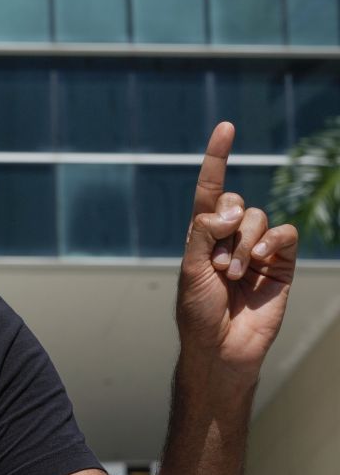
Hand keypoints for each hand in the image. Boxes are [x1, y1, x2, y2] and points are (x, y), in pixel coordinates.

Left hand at [177, 122, 297, 382]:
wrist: (221, 347)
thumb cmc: (198, 311)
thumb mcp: (190, 268)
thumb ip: (204, 232)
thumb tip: (226, 208)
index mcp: (202, 233)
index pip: (209, 188)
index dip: (217, 157)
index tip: (225, 127)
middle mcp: (230, 236)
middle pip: (235, 202)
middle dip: (226, 227)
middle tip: (217, 263)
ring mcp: (257, 248)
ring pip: (257, 217)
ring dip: (244, 243)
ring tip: (233, 273)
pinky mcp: (281, 263)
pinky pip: (285, 234)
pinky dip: (272, 241)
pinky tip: (260, 260)